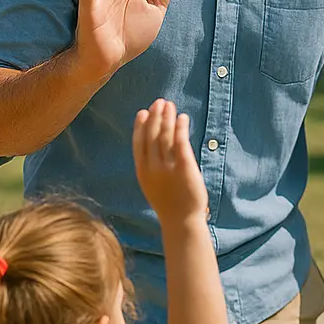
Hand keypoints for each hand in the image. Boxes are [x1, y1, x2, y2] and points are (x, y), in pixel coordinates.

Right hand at [133, 99, 208, 227]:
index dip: (140, 126)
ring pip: (166, 136)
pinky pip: (180, 143)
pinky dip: (181, 128)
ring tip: (170, 106)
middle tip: (159, 102)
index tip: (142, 112)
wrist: (181, 221)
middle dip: (155, 117)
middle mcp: (153, 167)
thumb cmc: (168, 203)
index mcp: (142, 171)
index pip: (138, 143)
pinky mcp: (184, 167)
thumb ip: (150, 166)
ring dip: (167, 118)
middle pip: (152, 136)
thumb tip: (152, 147)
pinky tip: (183, 118)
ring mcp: (168, 167)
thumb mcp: (152, 184)